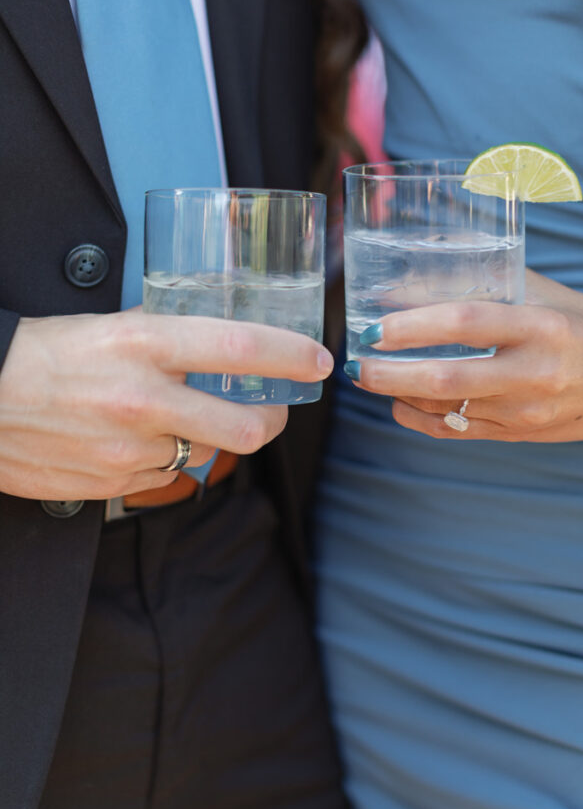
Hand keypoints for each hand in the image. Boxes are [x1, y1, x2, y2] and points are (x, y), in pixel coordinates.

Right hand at [0, 311, 332, 499]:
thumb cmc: (40, 354)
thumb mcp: (107, 325)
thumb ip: (165, 336)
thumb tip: (215, 339)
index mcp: (142, 344)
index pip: (238, 348)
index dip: (289, 355)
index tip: (316, 360)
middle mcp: (143, 399)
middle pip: (245, 427)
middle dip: (271, 422)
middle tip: (272, 410)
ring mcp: (129, 448)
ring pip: (204, 454)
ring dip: (208, 438)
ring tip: (180, 417)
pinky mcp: (112, 483)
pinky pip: (163, 477)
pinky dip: (163, 461)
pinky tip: (136, 440)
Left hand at [346, 270, 582, 441]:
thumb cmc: (582, 326)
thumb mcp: (544, 294)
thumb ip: (487, 283)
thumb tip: (418, 272)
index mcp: (541, 326)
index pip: (469, 323)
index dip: (417, 325)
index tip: (377, 325)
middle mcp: (533, 373)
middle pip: (449, 379)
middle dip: (391, 373)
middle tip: (356, 363)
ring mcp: (525, 411)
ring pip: (447, 411)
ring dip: (399, 395)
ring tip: (368, 375)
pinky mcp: (518, 435)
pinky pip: (457, 433)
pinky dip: (420, 420)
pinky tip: (398, 404)